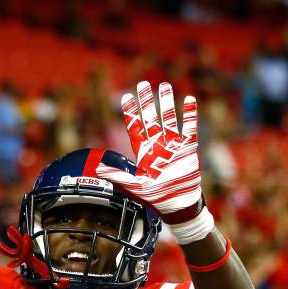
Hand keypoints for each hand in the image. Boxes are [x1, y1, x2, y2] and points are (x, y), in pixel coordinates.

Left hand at [97, 81, 202, 224]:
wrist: (177, 204)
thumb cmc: (156, 196)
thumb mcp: (134, 185)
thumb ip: (117, 175)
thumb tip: (98, 169)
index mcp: (144, 152)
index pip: (136, 128)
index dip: (131, 113)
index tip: (126, 97)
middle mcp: (158, 145)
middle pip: (151, 118)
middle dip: (147, 102)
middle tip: (143, 84)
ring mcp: (173, 145)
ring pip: (169, 119)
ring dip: (166, 104)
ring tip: (164, 86)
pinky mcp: (188, 149)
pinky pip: (190, 128)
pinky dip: (189, 115)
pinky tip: (189, 100)